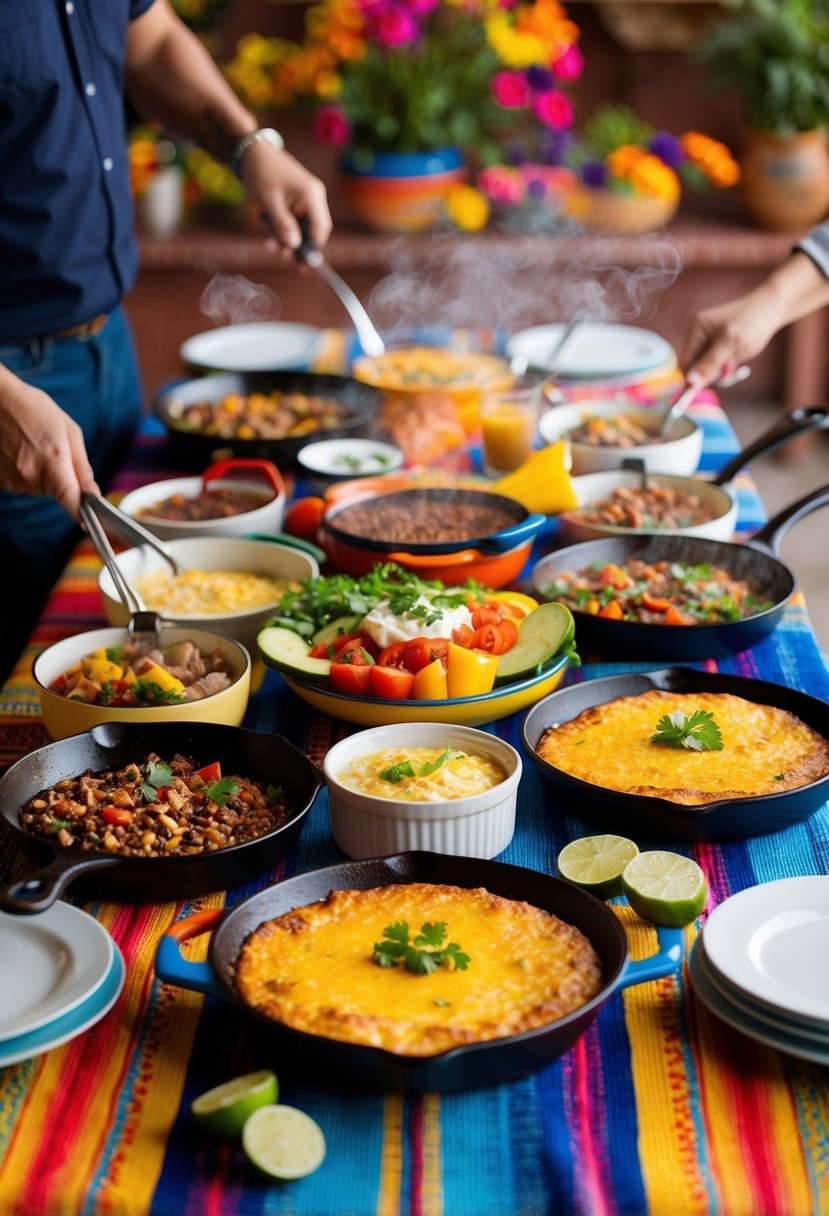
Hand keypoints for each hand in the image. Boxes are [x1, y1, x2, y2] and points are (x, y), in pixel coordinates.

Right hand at [0, 374, 98, 517]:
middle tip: (50, 451)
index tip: (91, 520)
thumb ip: (82, 468)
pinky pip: (19, 482)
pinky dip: (22, 470)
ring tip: (31, 445)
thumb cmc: (34, 410)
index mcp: (53, 464)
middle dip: (58, 477)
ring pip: (37, 487)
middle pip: (55, 493)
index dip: (83, 514)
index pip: (72, 503)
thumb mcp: (69, 432)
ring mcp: (12, 480)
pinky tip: (18, 450)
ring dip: (39, 473)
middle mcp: (31, 477)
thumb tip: (93, 494)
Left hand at [242, 143, 331, 255]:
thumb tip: (294, 246)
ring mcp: (309, 199)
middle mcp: (315, 197)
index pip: (321, 230)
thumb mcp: (269, 201)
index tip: (298, 263)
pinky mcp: (300, 201)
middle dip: (297, 246)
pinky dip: (284, 229)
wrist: (254, 153)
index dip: (312, 249)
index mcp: (312, 195)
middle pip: (315, 232)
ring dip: (288, 239)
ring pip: (305, 230)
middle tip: (276, 253)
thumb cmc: (261, 173)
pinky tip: (270, 228)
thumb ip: (283, 224)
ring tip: (268, 243)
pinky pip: (297, 223)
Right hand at [680, 289, 781, 389]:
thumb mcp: (731, 345)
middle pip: (696, 366)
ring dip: (722, 372)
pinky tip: (738, 360)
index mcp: (697, 329)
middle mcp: (699, 334)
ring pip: (708, 367)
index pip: (686, 362)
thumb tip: (690, 382)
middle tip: (730, 372)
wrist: (773, 308)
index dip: (694, 379)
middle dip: (712, 374)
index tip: (703, 392)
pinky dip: (727, 367)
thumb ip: (710, 364)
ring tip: (737, 363)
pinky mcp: (720, 345)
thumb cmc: (753, 322)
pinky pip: (717, 364)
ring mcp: (709, 339)